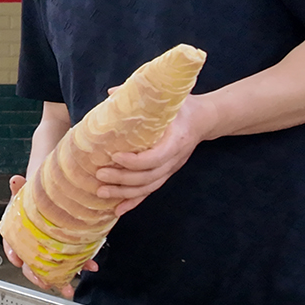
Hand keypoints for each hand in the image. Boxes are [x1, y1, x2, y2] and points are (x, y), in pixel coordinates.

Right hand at [1, 174, 95, 299]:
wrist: (59, 195)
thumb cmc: (41, 198)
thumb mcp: (31, 192)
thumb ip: (22, 188)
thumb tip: (15, 180)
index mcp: (21, 231)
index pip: (12, 244)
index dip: (13, 253)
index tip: (17, 260)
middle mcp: (35, 242)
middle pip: (31, 262)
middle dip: (37, 275)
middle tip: (43, 281)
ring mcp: (52, 248)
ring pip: (53, 266)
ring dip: (61, 277)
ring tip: (66, 287)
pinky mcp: (68, 248)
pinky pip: (74, 259)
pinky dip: (83, 264)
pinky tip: (90, 266)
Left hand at [92, 94, 216, 213]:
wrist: (204, 119)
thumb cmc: (182, 106)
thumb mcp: (167, 97)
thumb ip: (140, 95)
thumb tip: (112, 95)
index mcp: (176, 139)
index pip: (156, 157)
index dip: (135, 161)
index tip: (115, 156)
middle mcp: (175, 158)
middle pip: (148, 176)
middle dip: (122, 179)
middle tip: (100, 174)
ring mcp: (171, 169)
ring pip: (147, 187)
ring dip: (124, 193)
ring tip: (101, 192)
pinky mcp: (166, 174)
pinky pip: (149, 191)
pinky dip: (133, 202)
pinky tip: (118, 210)